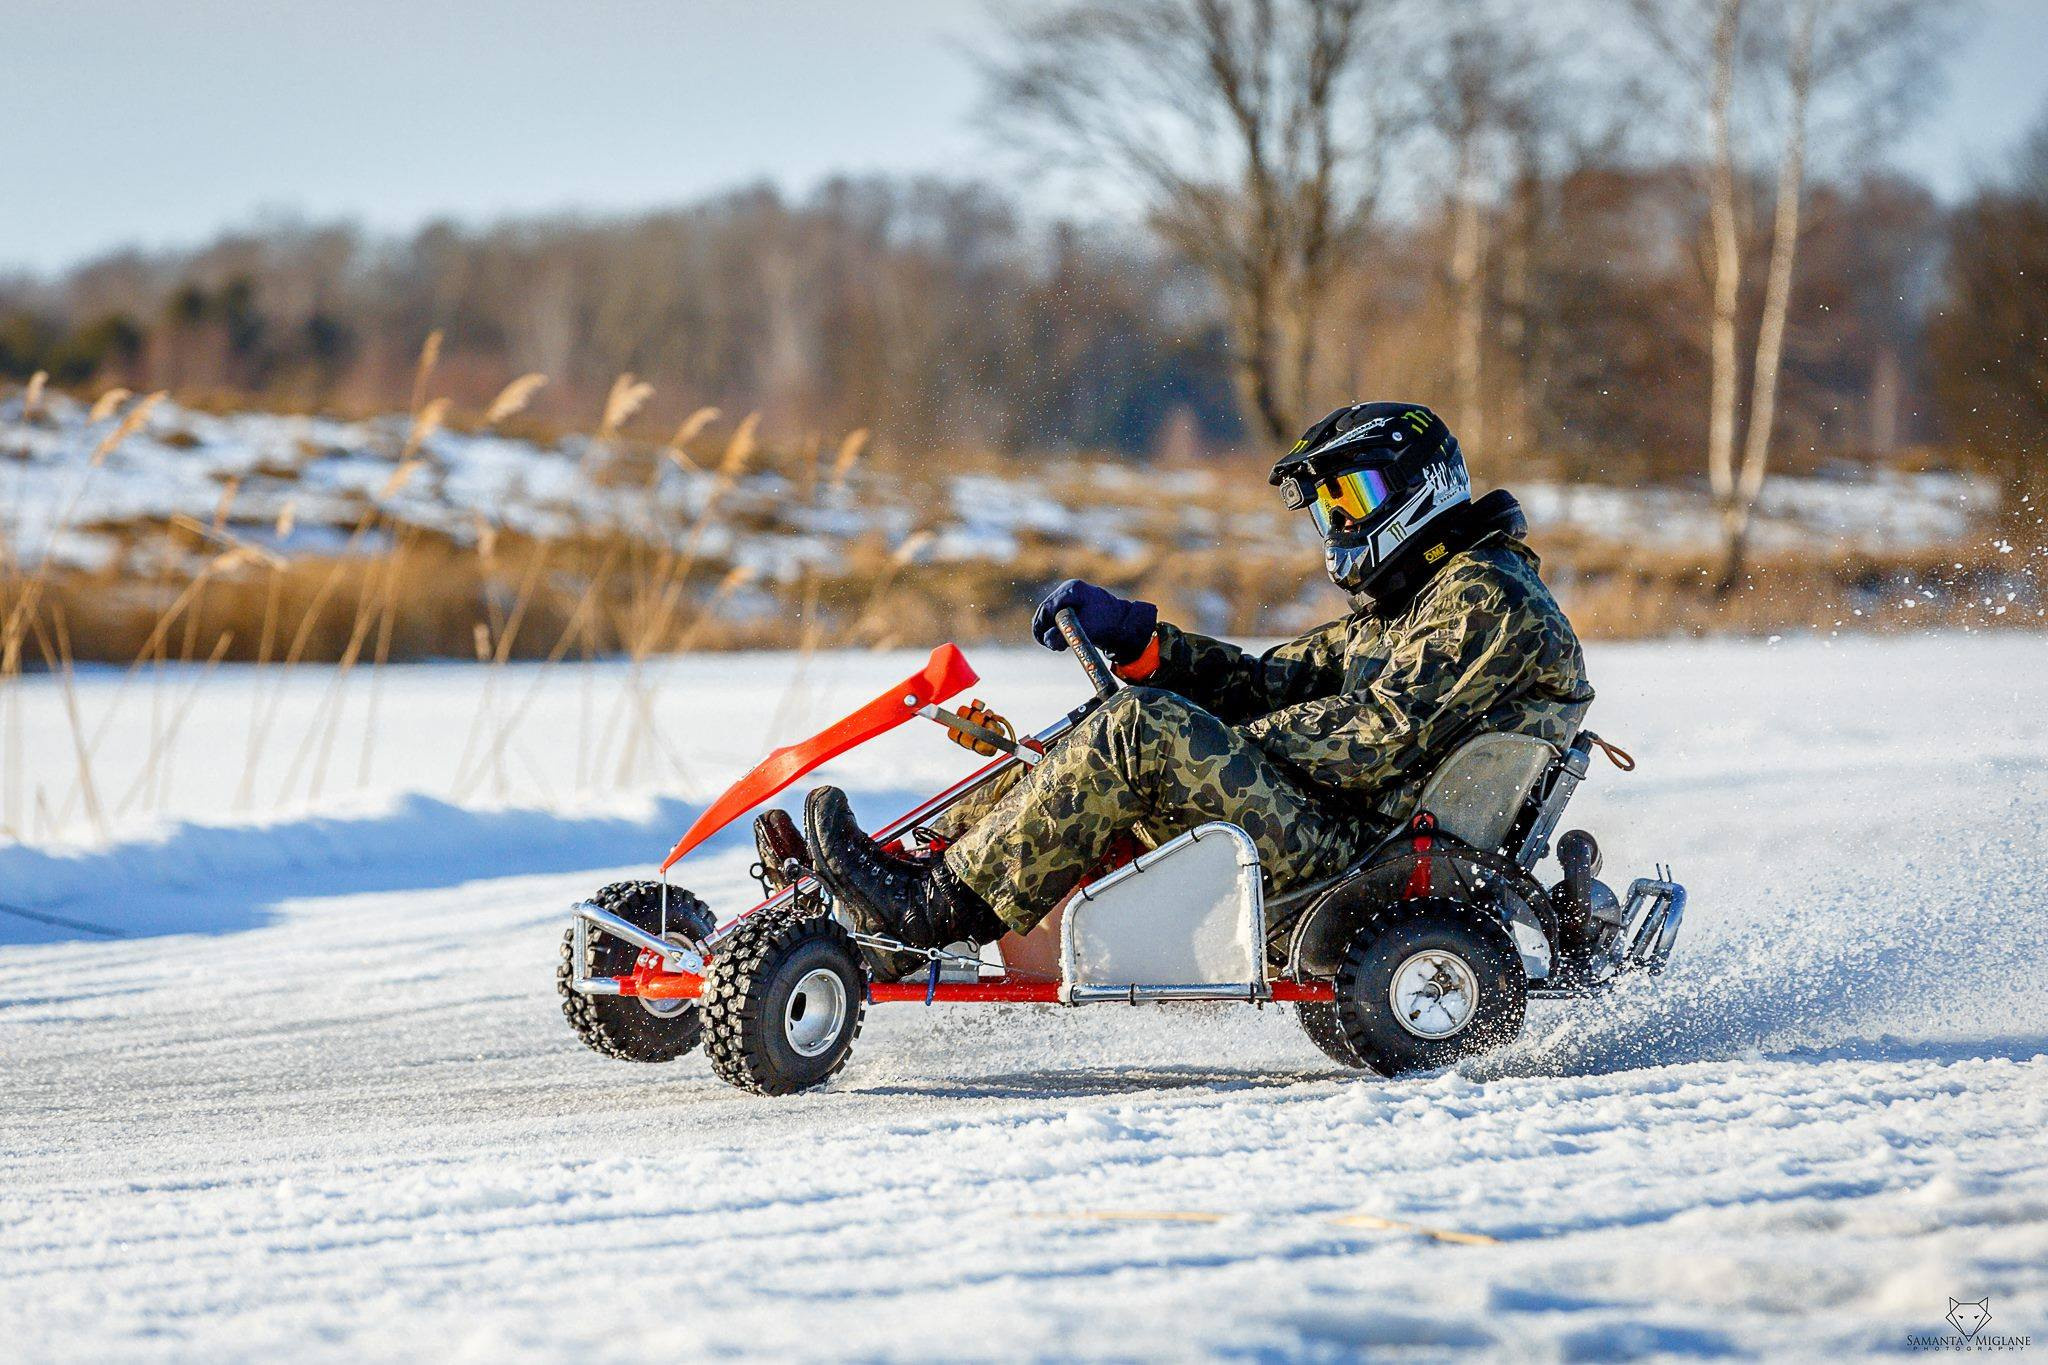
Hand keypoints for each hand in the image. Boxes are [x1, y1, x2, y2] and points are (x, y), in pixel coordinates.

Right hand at [1030, 579, 1157, 664]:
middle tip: (1050, 645)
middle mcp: (1069, 590)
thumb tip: (1047, 640)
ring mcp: (1069, 598)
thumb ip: (1064, 635)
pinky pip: (1056, 619)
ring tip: (1060, 645)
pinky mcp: (1071, 608)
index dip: (1042, 625)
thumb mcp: (1085, 630)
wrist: (1125, 625)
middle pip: (1046, 611)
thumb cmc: (1108, 624)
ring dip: (1050, 631)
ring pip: (1049, 617)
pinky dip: (1056, 631)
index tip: (1043, 640)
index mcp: (1073, 589)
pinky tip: (1062, 642)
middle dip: (1045, 629)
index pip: (1048, 607)